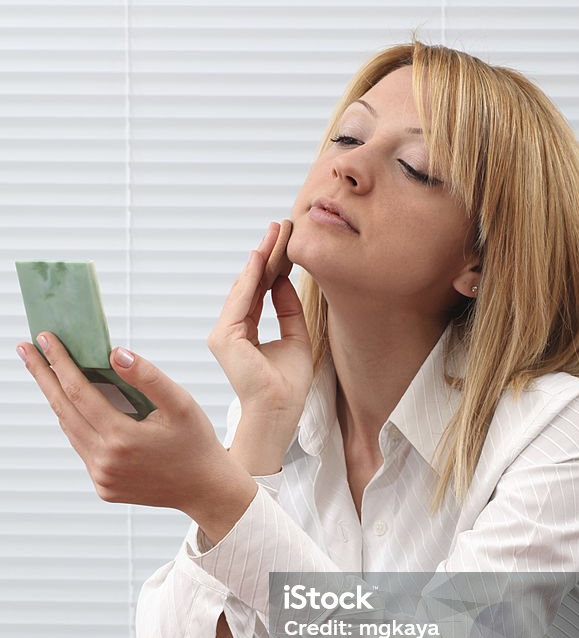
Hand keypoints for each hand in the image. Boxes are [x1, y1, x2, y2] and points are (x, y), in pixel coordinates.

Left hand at [17, 332, 254, 514]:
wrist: (205, 488)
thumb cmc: (196, 443)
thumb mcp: (180, 403)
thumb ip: (147, 376)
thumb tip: (114, 353)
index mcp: (122, 438)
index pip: (78, 391)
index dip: (58, 362)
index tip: (43, 338)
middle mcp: (105, 460)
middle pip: (63, 409)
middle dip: (42, 376)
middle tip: (25, 349)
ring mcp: (101, 477)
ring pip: (70, 429)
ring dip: (58, 399)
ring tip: (47, 372)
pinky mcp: (103, 486)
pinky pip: (83, 448)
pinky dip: (77, 423)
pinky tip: (77, 406)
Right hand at [207, 220, 313, 419]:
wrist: (280, 411)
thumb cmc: (288, 386)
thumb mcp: (295, 338)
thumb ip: (288, 310)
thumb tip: (284, 280)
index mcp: (246, 334)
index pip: (259, 293)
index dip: (272, 266)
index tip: (284, 241)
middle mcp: (231, 332)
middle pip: (250, 285)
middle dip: (266, 254)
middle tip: (279, 226)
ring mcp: (224, 334)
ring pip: (245, 287)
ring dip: (261, 258)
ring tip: (274, 232)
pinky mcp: (225, 338)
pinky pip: (240, 300)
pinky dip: (252, 277)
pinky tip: (262, 256)